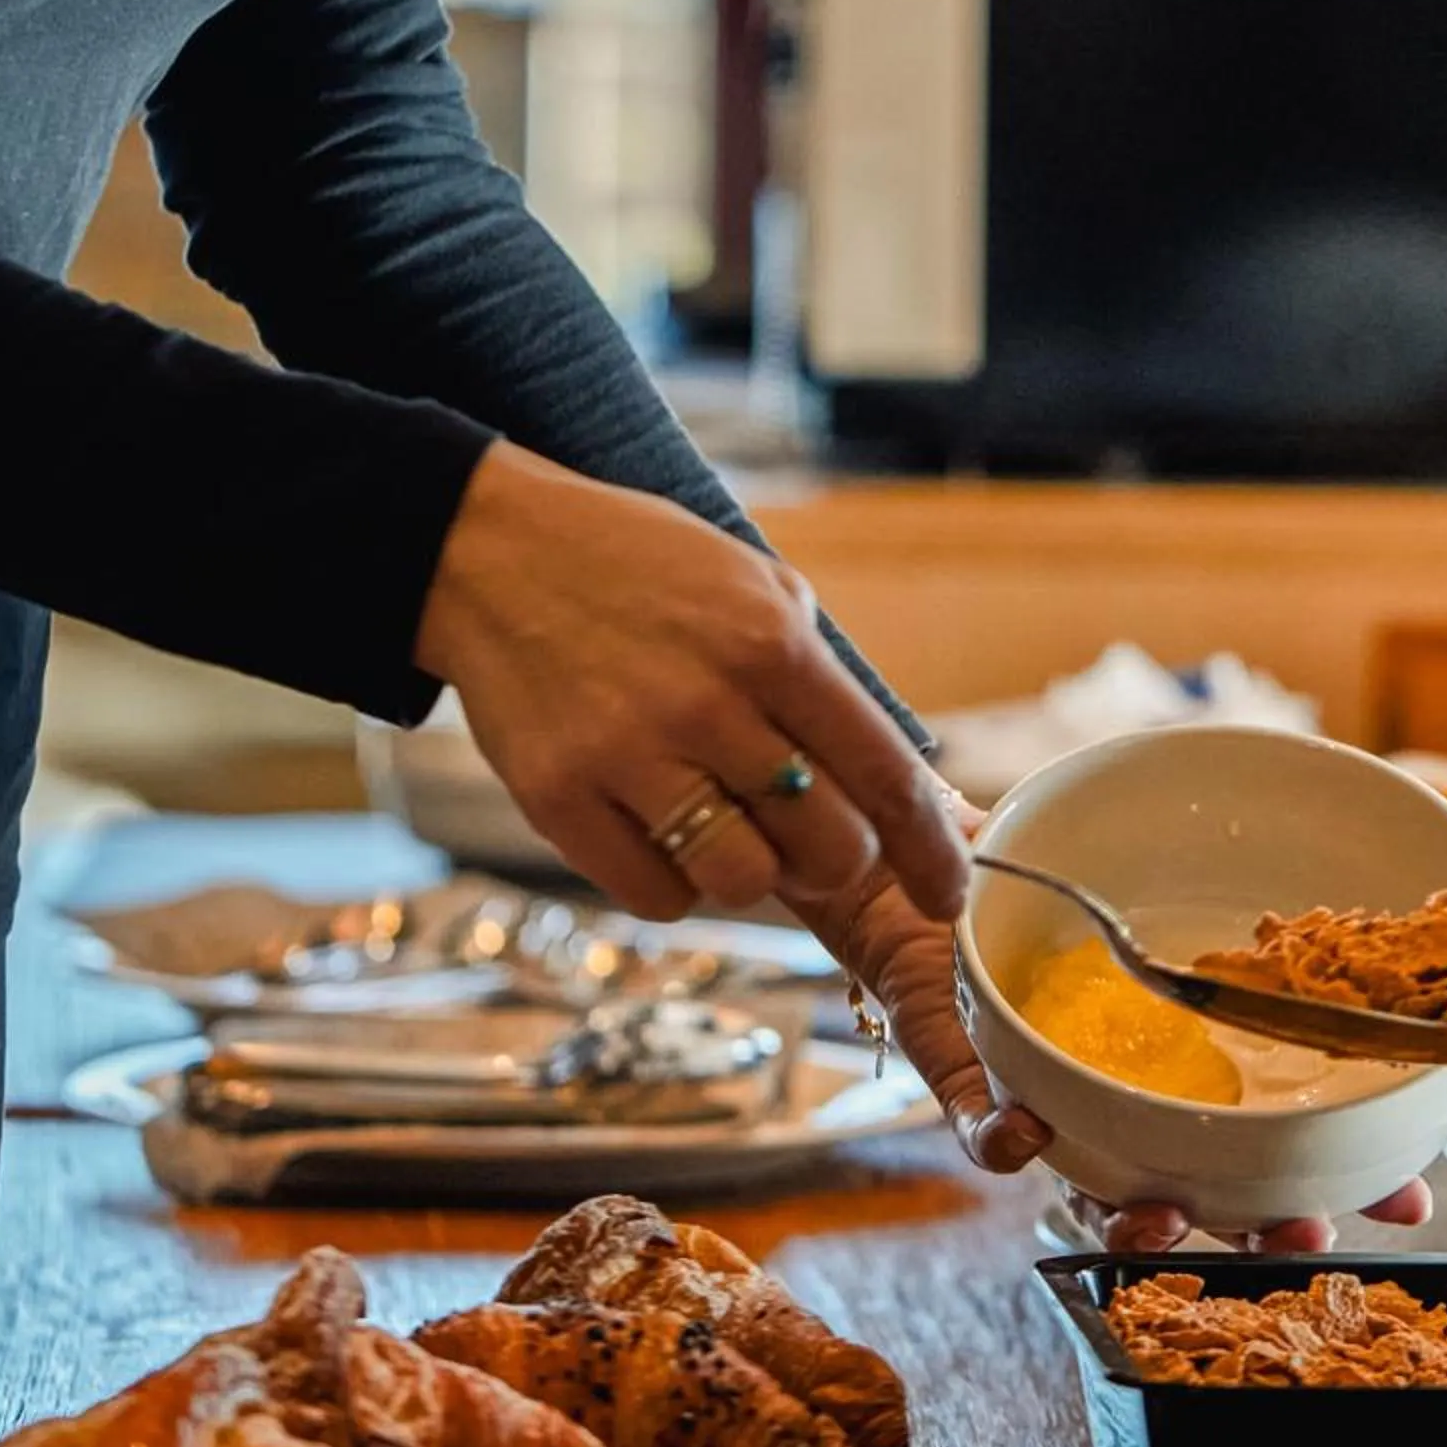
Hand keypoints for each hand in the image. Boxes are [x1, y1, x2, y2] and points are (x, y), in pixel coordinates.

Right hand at [413, 441, 968, 928]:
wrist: (494, 550)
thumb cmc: (641, 566)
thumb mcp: (755, 584)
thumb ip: (820, 675)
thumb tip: (897, 779)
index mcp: (771, 641)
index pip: (885, 773)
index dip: (931, 852)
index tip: (951, 896)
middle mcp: (708, 702)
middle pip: (828, 849)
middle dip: (839, 861)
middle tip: (814, 840)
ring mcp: (629, 754)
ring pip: (743, 884)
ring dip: (751, 871)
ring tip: (725, 822)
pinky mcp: (560, 798)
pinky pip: (655, 896)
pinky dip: (671, 881)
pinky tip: (657, 826)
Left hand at [788, 818, 1434, 1258]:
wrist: (928, 853)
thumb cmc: (1044, 863)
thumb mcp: (1151, 861)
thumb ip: (1221, 869)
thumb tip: (1331, 840)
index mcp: (1183, 1052)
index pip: (1271, 1132)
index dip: (1336, 1175)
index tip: (1405, 1195)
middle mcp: (1123, 1091)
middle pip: (1203, 1187)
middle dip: (1255, 1225)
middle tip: (1308, 1230)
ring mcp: (1050, 1094)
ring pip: (1098, 1192)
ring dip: (1136, 1220)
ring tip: (1166, 1220)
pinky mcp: (968, 1080)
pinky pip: (985, 1130)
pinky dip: (1005, 1140)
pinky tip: (1028, 1134)